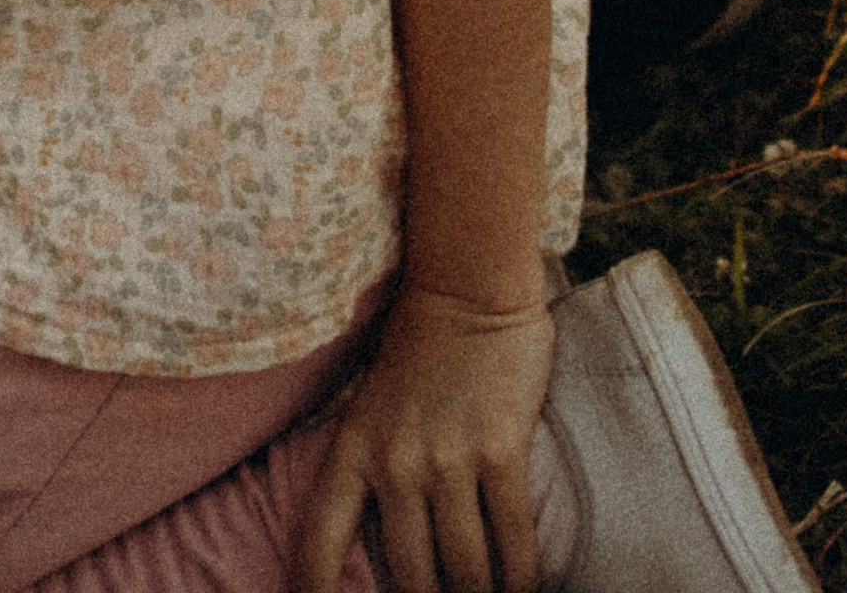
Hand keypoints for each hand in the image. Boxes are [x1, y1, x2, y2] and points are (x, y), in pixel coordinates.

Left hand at [290, 285, 551, 592]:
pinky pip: (513, 543)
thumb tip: (384, 539)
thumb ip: (371, 468)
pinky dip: (522, 579)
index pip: (321, 542)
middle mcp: (394, 462)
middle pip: (410, 578)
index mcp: (353, 449)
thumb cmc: (419, 349)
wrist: (468, 285)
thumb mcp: (370, 407)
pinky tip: (525, 590)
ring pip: (465, 571)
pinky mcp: (500, 451)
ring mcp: (447, 459)